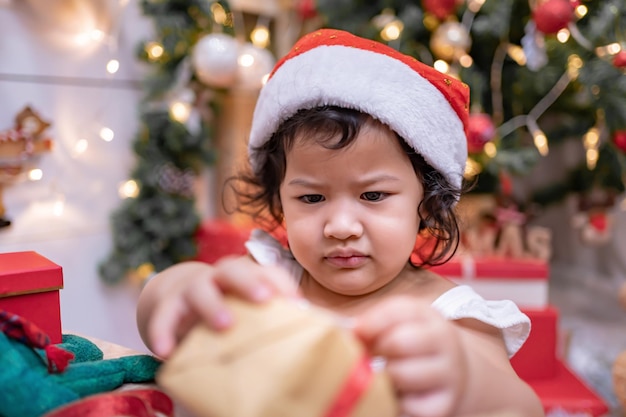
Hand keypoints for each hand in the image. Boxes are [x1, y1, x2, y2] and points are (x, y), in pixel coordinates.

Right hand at [138, 256, 299, 357]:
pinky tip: (167, 353)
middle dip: (249, 282)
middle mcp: (219, 278)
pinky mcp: (167, 307)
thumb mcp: (247, 309)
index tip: (298, 303)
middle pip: (233, 271)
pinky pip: (162, 317)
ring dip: (213, 305)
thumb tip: (323, 336)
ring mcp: (191, 289)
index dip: (282, 283)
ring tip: (224, 325)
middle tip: (264, 299)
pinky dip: (162, 332)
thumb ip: (273, 319)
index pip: (267, 271)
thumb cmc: (226, 307)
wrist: (178, 300)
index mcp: (245, 277)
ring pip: (200, 289)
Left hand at [353, 296, 467, 416]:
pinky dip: (393, 402)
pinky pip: (407, 406)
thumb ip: (376, 320)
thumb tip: (352, 331)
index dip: (371, 322)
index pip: (398, 311)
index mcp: (431, 318)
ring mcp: (448, 377)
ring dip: (382, 376)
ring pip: (400, 374)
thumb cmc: (415, 344)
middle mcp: (445, 345)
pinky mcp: (442, 406)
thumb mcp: (402, 322)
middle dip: (377, 350)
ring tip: (381, 375)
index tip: (358, 332)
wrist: (453, 373)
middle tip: (371, 356)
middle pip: (399, 342)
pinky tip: (394, 394)